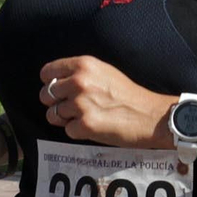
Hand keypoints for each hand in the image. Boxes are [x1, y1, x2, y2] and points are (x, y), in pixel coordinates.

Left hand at [39, 56, 174, 148]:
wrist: (149, 115)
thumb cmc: (128, 94)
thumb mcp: (104, 71)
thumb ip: (79, 73)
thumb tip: (56, 82)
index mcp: (84, 65)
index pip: (47, 72)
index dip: (50, 83)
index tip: (57, 91)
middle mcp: (79, 82)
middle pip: (46, 94)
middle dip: (55, 103)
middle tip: (71, 107)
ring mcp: (81, 104)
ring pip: (52, 114)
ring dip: (65, 119)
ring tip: (84, 117)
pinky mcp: (85, 125)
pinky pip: (67, 130)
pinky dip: (77, 131)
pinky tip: (92, 127)